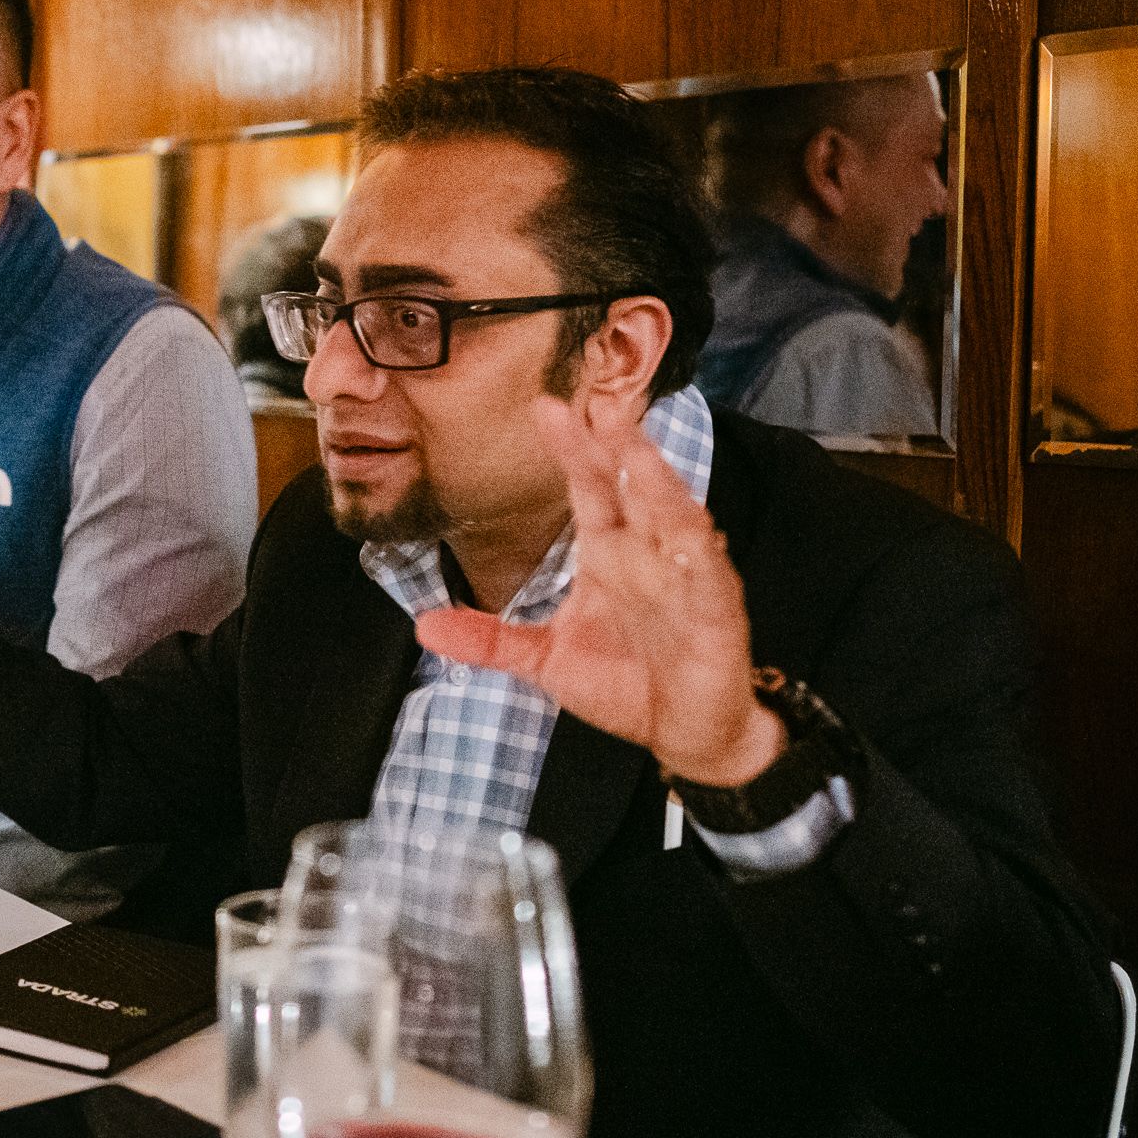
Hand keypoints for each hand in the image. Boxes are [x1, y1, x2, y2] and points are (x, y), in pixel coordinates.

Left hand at [410, 400, 784, 786]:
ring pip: (671, 516)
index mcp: (607, 554)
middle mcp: (645, 553)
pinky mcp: (714, 610)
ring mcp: (682, 577)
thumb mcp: (545, 660)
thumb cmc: (624, 684)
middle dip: (613, 446)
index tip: (545, 408)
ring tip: (634, 445)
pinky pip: (706, 572)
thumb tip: (424, 625)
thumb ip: (489, 641)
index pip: (588, 489)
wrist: (685, 732)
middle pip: (629, 487)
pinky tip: (686, 524)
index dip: (571, 450)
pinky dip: (696, 549)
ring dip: (656, 479)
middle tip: (594, 405)